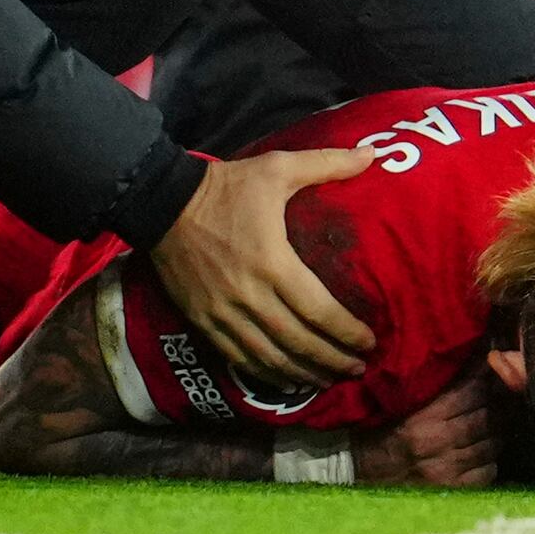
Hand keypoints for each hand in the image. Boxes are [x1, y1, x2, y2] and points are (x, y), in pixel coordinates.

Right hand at [139, 147, 376, 388]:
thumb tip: (372, 153)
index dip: (347, 331)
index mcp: (273, 263)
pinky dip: (266, 374)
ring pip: (270, 358)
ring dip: (303, 374)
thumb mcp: (277, 167)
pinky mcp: (203, 322)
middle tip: (358, 368)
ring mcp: (224, 314)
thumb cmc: (227, 187)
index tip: (370, 342)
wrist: (163, 203)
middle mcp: (250, 296)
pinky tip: (286, 380)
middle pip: (298, 342)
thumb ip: (326, 163)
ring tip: (328, 380)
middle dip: (332, 360)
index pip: (319, 310)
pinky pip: (239, 358)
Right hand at [351, 374, 498, 486]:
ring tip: (494, 425)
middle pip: (486, 418)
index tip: (497, 369)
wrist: (357, 470)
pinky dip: (489, 461)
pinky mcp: (452, 490)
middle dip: (499, 406)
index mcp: (424, 416)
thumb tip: (475, 361)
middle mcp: (438, 442)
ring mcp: (447, 469)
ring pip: (491, 444)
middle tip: (505, 397)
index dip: (488, 379)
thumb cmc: (382, 429)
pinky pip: (487, 471)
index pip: (471, 392)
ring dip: (497, 433)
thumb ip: (438, 387)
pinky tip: (481, 455)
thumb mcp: (406, 403)